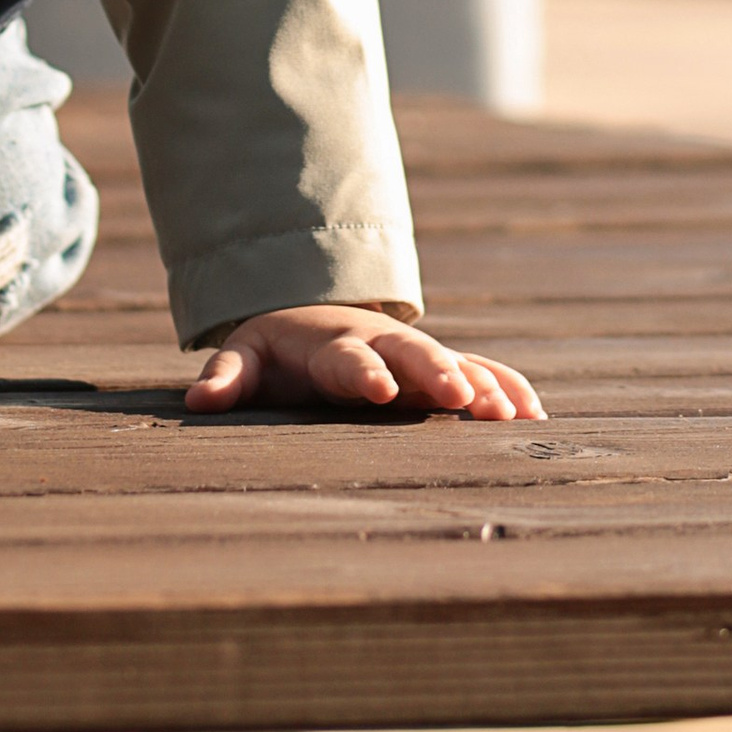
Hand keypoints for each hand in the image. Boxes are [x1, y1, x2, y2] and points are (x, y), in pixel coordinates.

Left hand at [184, 307, 543, 419]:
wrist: (314, 315)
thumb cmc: (278, 350)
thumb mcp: (246, 355)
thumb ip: (227, 377)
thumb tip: (198, 402)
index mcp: (333, 345)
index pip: (347, 359)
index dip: (362, 372)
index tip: (379, 388)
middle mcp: (382, 345)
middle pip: (414, 355)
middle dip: (438, 372)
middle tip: (465, 398)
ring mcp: (415, 354)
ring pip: (456, 362)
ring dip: (483, 385)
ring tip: (511, 416)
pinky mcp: (441, 364)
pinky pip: (481, 370)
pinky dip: (507, 386)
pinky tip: (533, 415)